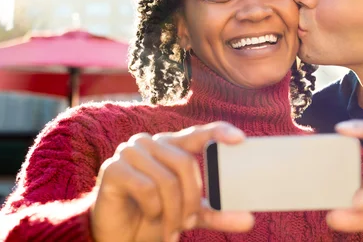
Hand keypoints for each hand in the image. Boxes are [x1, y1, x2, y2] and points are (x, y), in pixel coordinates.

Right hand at [90, 122, 253, 241]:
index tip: (241, 139)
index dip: (219, 132)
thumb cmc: (153, 216)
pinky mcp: (114, 168)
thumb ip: (215, 213)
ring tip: (168, 227)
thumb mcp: (189, 215)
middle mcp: (151, 142)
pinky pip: (146, 188)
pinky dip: (153, 209)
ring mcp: (130, 152)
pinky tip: (148, 215)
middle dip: (191, 200)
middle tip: (186, 223)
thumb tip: (248, 219)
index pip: (198, 134)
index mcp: (170, 146)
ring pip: (167, 180)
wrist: (115, 235)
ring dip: (172, 212)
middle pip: (185, 164)